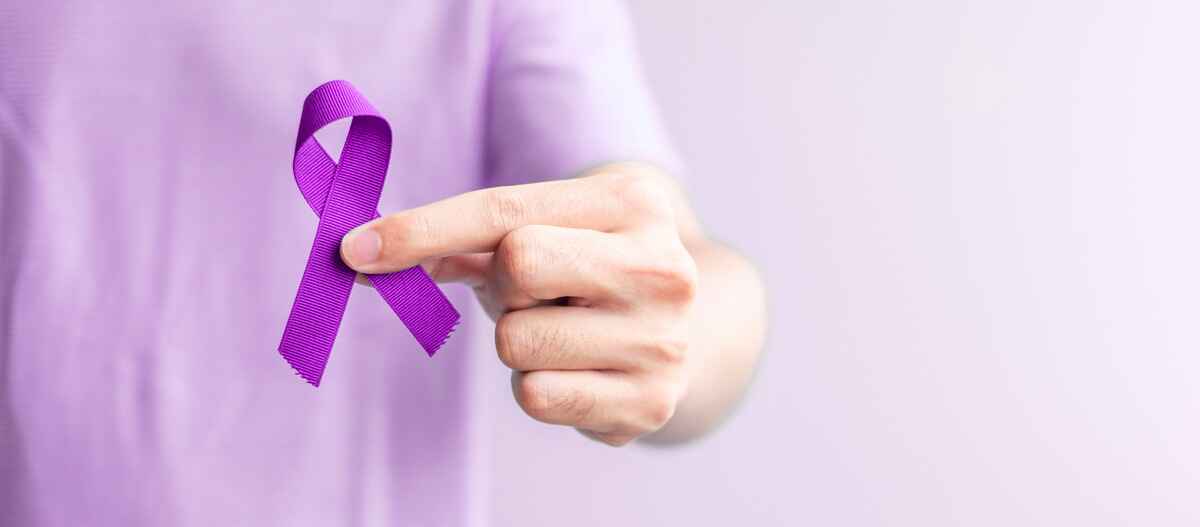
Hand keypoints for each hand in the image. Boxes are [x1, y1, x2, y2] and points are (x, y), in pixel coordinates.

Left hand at [341, 170, 698, 444]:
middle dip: (502, 284)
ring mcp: (662, 340)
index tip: (354, 250)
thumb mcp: (546, 233)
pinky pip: (534, 395)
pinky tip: (576, 370)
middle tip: (533, 292)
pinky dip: (535, 384)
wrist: (693, 332)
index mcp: (633, 204)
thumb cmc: (593, 271)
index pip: (505, 209)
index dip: (421, 229)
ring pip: (516, 341)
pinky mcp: (651, 403)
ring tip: (563, 332)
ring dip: (518, 341)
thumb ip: (463, 240)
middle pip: (516, 264)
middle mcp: (661, 267)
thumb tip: (366, 255)